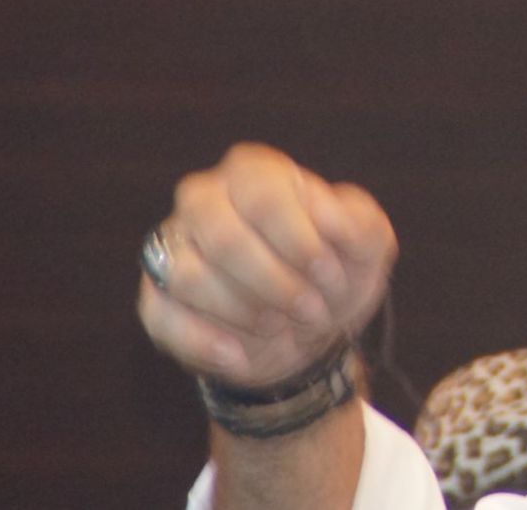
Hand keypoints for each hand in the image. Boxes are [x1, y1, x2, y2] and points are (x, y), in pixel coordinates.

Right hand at [137, 142, 395, 389]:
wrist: (312, 329)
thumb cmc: (336, 270)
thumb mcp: (369, 243)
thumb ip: (357, 221)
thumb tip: (325, 215)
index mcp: (254, 171)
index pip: (264, 196)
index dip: (300, 242)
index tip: (329, 273)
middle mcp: (204, 199)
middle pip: (224, 239)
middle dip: (276, 284)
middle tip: (311, 309)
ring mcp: (173, 249)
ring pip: (190, 278)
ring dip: (248, 313)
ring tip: (282, 325)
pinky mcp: (156, 299)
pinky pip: (163, 318)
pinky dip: (208, 343)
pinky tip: (242, 354)